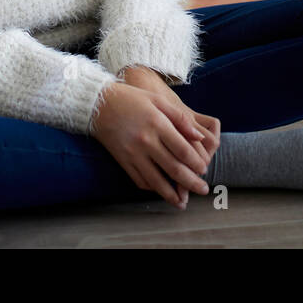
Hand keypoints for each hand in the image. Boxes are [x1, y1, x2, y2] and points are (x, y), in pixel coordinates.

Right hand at [119, 67, 220, 206]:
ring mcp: (133, 153)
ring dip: (172, 194)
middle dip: (191, 182)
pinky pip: (139, 180)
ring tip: (183, 203)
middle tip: (203, 190)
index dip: (196, 163)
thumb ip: (180, 118)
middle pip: (173, 168)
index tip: (204, 170)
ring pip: (156, 180)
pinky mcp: (122, 161)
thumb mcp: (157, 99)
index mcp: (157, 124)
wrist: (97, 104)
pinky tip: (161, 192)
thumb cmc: (131, 99)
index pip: (183, 150)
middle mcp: (146, 141)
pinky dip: (152, 188)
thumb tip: (199, 138)